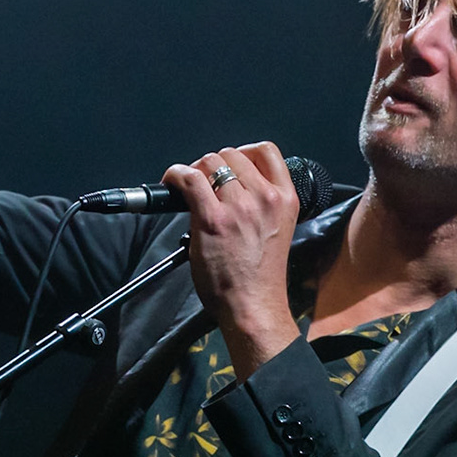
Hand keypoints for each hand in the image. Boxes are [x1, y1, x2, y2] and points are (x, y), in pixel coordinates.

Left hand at [163, 143, 302, 378]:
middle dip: (214, 165)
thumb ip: (261, 204)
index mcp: (285, 199)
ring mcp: (239, 206)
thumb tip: (230, 185)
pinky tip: (171, 184)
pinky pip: (189, 179)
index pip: (266, 151)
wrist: (254, 306)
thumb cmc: (261, 277)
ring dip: (196, 171)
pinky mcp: (212, 218)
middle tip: (204, 184)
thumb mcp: (275, 229)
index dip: (243, 153)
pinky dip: (175, 175)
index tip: (230, 166)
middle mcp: (265, 197)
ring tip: (189, 189)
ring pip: (210, 162)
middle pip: (232, 154)